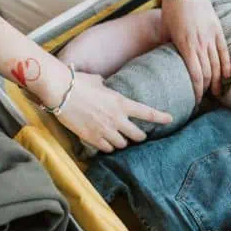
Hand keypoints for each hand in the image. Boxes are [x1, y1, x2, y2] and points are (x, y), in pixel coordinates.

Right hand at [56, 72, 171, 152]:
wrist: (60, 91)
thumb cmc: (78, 82)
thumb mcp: (98, 82)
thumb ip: (106, 87)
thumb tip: (104, 84)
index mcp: (121, 102)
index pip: (147, 112)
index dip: (160, 117)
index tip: (170, 119)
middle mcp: (116, 118)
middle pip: (137, 135)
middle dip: (140, 136)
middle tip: (139, 136)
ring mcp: (104, 130)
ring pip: (122, 144)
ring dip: (122, 142)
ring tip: (118, 138)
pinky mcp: (92, 138)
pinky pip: (106, 148)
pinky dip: (108, 147)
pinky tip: (105, 143)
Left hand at [161, 0, 230, 100]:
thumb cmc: (171, 7)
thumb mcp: (166, 29)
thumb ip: (171, 45)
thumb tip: (171, 61)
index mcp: (185, 45)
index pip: (195, 75)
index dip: (197, 91)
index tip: (195, 100)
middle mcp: (200, 43)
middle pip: (207, 73)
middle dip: (206, 89)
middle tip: (204, 100)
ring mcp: (210, 36)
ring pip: (217, 65)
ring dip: (217, 81)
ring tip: (216, 93)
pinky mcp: (217, 29)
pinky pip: (224, 51)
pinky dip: (226, 65)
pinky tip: (226, 76)